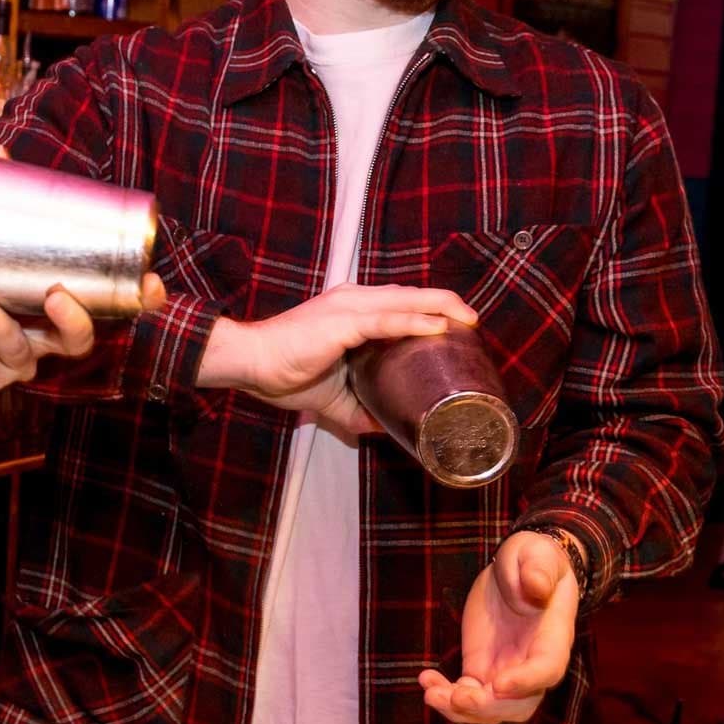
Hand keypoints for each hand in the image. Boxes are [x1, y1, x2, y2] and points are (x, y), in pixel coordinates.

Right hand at [201, 285, 477, 435]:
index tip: (459, 329)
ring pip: (407, 300)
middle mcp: (354, 300)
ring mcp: (349, 307)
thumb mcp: (331, 398)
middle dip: (447, 305)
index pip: (401, 302)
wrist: (249, 362)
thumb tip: (385, 429)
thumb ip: (359, 411)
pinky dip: (417, 322)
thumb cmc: (283, 375)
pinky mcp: (343, 321)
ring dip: (442, 307)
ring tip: (470, 320)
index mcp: (351, 311)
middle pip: (412, 295)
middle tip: (474, 325)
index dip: (432, 310)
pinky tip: (441, 328)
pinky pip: (388, 320)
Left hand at [419, 531, 579, 723]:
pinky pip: (466, 694)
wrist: (518, 569)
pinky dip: (446, 696)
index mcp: (553, 638)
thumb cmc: (534, 558)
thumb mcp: (536, 553)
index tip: (499, 684)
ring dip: (460, 710)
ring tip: (431, 694)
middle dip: (488, 708)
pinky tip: (425, 679)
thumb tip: (535, 586)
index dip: (525, 682)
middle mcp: (532, 663)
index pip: (546, 669)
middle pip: (519, 705)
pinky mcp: (481, 668)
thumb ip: (538, 569)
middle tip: (457, 696)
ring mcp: (506, 671)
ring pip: (490, 709)